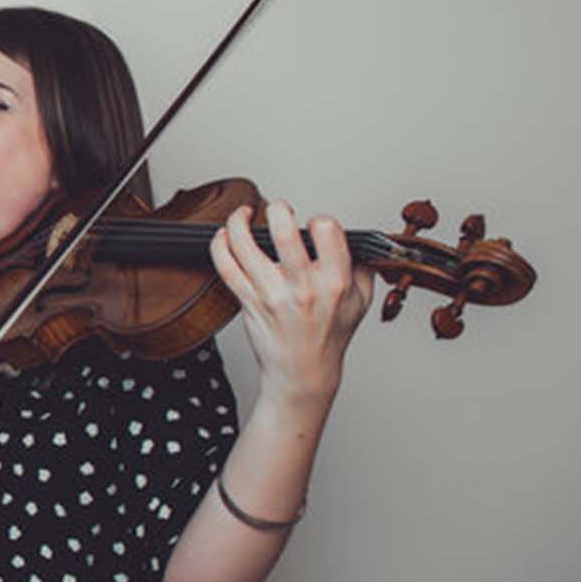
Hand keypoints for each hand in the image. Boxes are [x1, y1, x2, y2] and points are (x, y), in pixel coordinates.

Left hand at [209, 200, 375, 404]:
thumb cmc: (330, 336)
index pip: (326, 231)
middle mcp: (303, 287)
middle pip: (284, 233)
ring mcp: (272, 295)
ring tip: (243, 215)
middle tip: (277, 209)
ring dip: (239, 222)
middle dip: (278, 209)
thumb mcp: (361, 301)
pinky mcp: (248, 303)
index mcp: (335, 282)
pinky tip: (223, 236)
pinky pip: (226, 268)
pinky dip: (219, 247)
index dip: (318, 219)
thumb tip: (356, 240)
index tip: (313, 225)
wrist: (303, 372)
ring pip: (245, 246)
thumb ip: (362, 267)